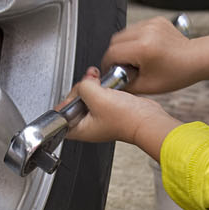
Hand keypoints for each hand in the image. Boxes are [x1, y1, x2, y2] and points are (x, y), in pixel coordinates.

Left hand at [61, 68, 180, 159]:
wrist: (148, 119)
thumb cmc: (127, 119)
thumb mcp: (97, 98)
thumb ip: (83, 86)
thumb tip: (85, 81)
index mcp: (79, 129)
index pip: (60, 114)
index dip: (66, 100)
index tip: (75, 92)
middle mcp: (87, 125)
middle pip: (72, 102)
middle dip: (80, 88)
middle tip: (89, 84)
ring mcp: (98, 116)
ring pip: (86, 96)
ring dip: (91, 85)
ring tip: (98, 80)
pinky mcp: (109, 109)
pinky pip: (99, 94)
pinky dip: (101, 86)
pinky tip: (107, 83)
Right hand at [100, 18, 208, 94]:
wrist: (197, 59)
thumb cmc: (177, 73)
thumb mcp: (148, 86)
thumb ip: (125, 85)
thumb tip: (110, 81)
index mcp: (143, 48)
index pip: (112, 53)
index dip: (108, 65)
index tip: (111, 72)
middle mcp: (146, 31)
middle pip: (114, 41)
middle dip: (114, 55)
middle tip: (123, 67)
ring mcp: (151, 23)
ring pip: (123, 33)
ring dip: (124, 46)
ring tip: (136, 59)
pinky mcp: (155, 20)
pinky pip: (135, 29)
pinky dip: (135, 39)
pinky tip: (145, 50)